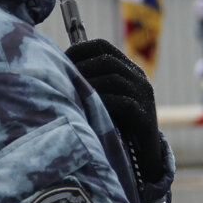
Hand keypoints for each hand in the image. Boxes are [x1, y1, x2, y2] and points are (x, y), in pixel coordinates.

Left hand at [65, 39, 164, 184]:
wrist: (143, 156)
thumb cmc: (117, 125)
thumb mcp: (105, 98)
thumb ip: (90, 83)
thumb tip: (57, 71)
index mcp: (128, 68)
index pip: (103, 46)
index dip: (80, 49)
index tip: (61, 59)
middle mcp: (138, 77)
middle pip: (108, 60)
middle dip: (82, 68)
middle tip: (64, 79)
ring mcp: (144, 96)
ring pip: (115, 80)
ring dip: (90, 85)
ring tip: (73, 94)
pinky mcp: (145, 115)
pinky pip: (124, 103)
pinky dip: (104, 103)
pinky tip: (90, 109)